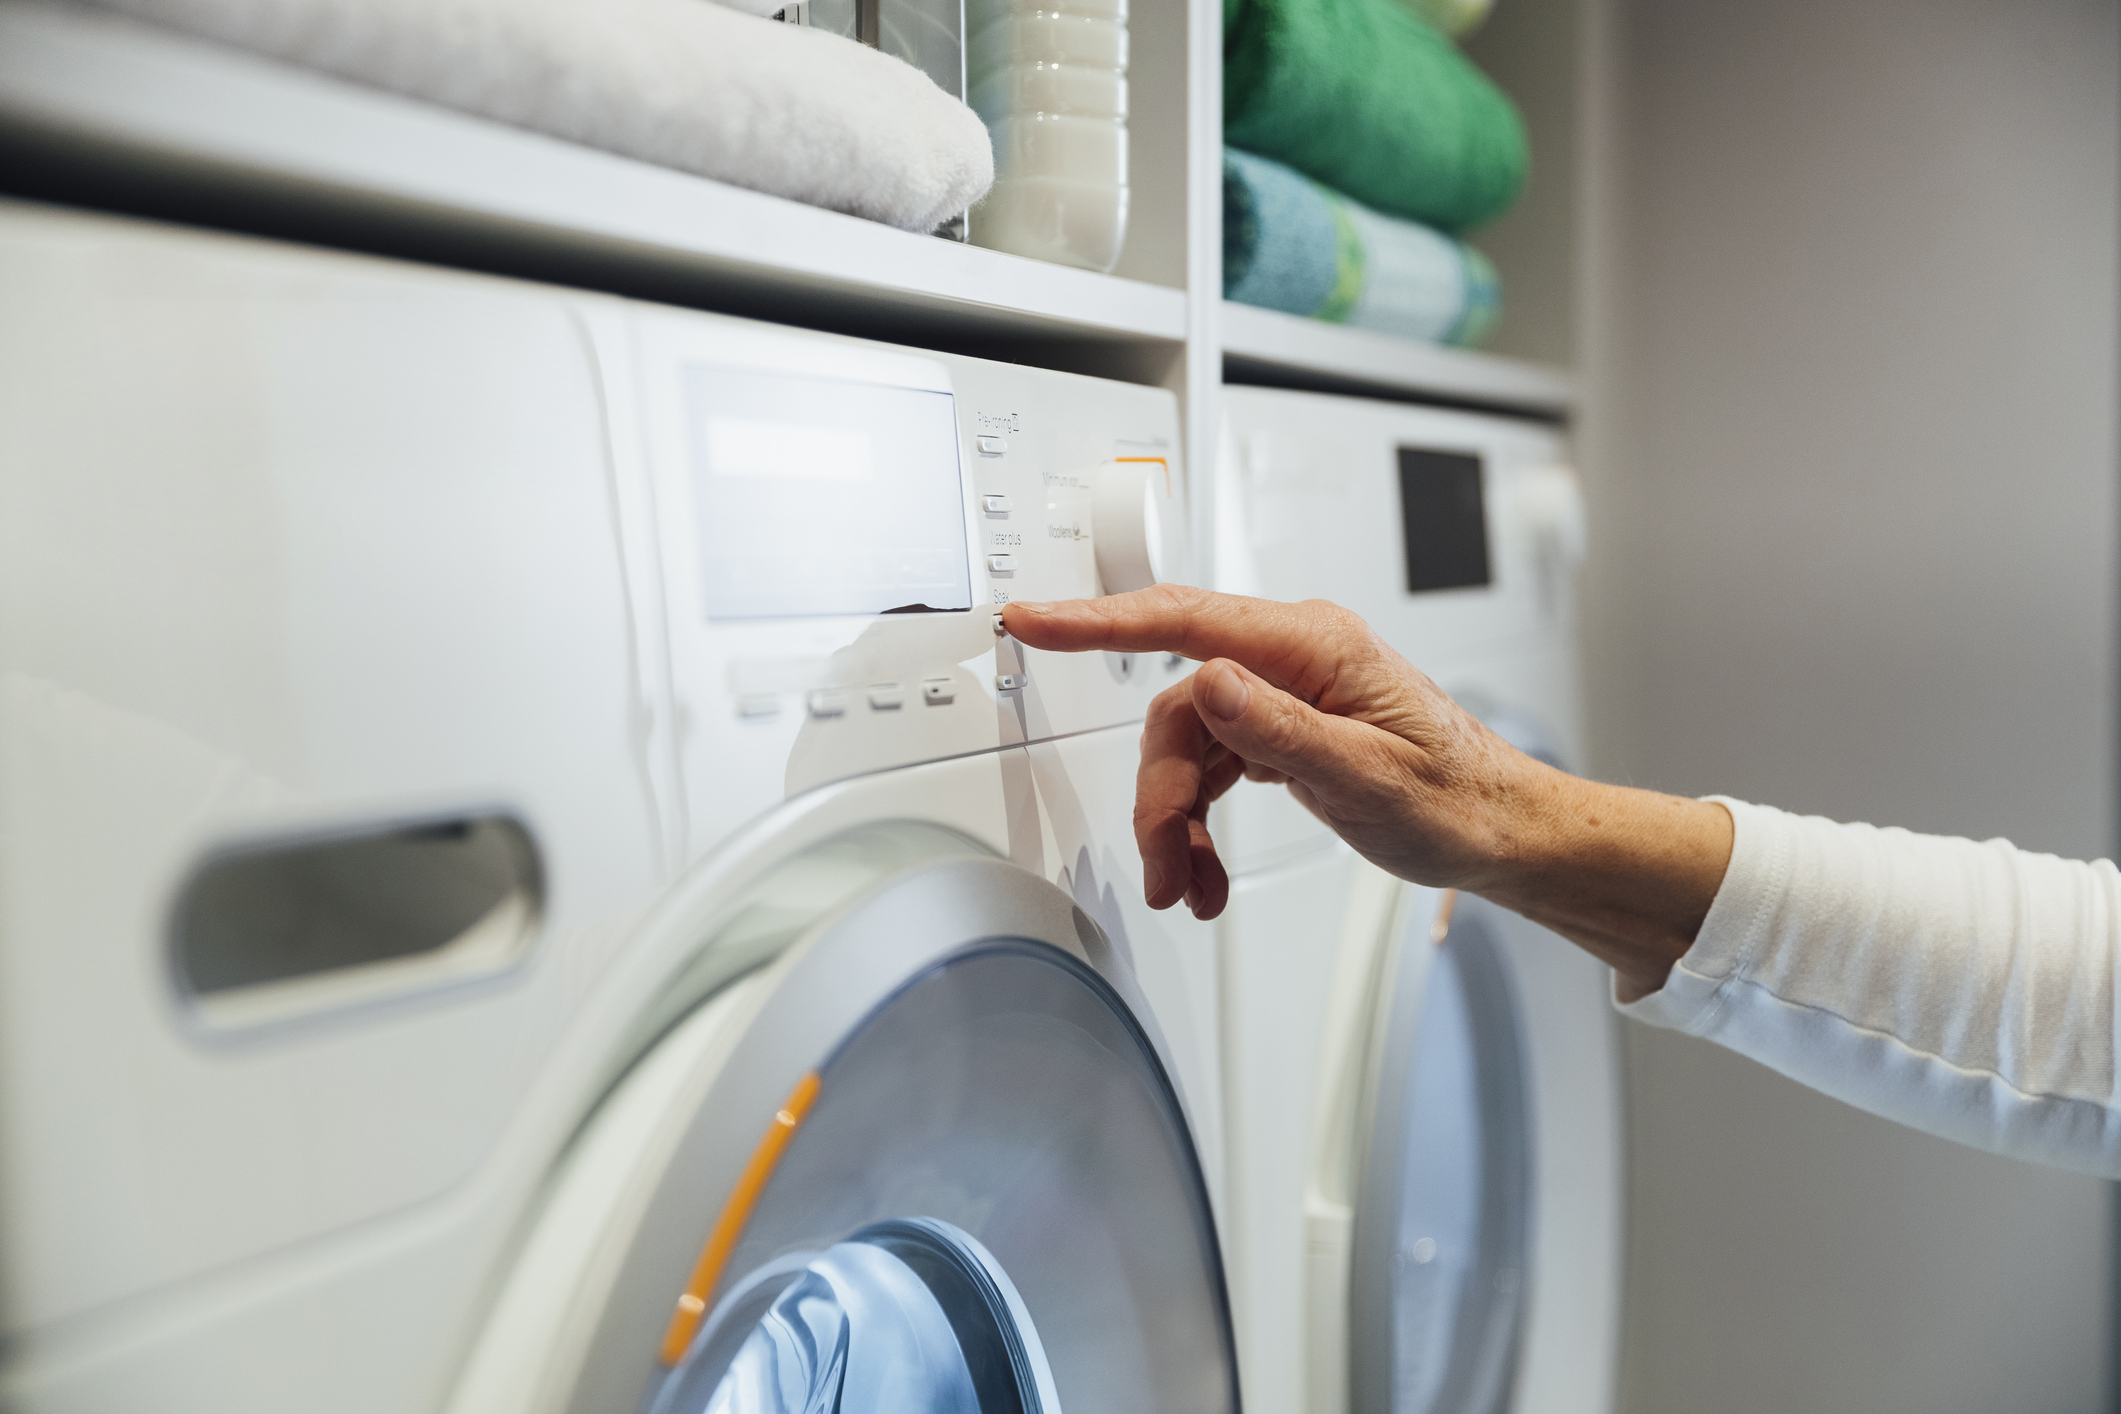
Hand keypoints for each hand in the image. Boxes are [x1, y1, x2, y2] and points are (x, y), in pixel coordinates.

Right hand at [1001, 586, 1732, 1001]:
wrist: (1500, 831)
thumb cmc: (1456, 800)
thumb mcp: (1365, 775)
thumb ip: (1279, 730)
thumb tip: (1209, 683)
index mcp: (1314, 646)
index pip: (1184, 622)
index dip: (1098, 622)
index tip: (1033, 620)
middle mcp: (1295, 657)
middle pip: (1178, 708)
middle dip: (1161, 793)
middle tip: (1164, 865)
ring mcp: (1288, 692)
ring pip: (1190, 745)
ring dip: (1178, 820)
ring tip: (1188, 885)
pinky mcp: (1284, 727)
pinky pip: (1214, 766)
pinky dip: (1201, 821)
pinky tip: (1207, 869)